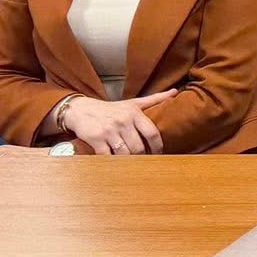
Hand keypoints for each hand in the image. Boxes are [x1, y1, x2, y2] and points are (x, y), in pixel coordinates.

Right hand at [62, 90, 176, 155]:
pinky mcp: (96, 139)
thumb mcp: (132, 102)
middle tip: (144, 161)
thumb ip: (154, 99)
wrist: (80, 110)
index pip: (152, 132)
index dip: (158, 146)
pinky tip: (115, 163)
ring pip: (124, 153)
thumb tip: (175, 91)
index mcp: (134, 113)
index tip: (159, 154)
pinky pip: (108, 156)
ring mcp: (109, 131)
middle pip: (139, 146)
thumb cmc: (110, 109)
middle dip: (142, 156)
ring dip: (129, 161)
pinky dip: (112, 162)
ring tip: (132, 164)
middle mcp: (123, 121)